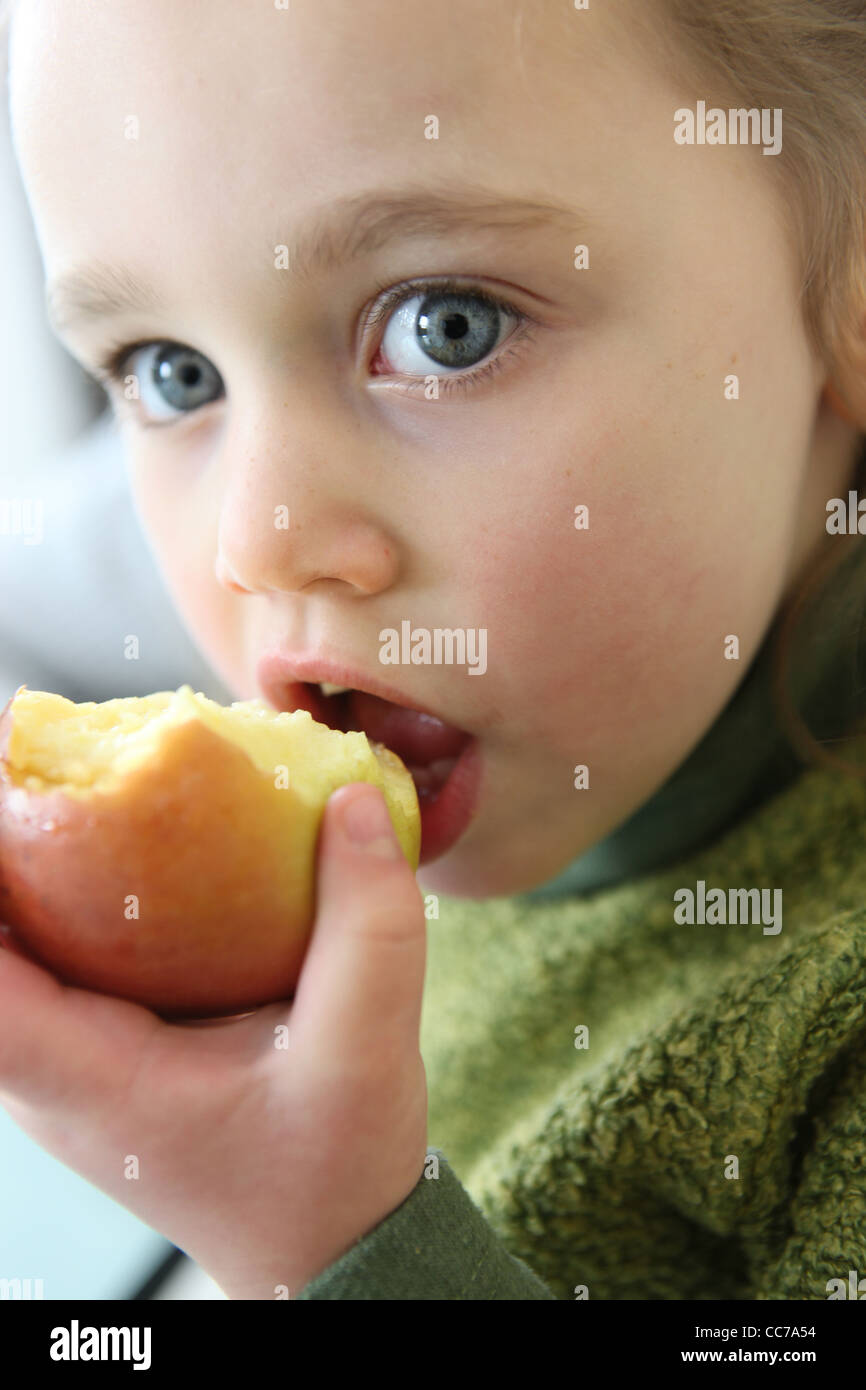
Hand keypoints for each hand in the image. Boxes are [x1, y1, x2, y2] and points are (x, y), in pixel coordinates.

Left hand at [0, 781, 428, 1297]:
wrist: (329, 1247)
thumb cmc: (329, 1173)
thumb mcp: (363, 1052)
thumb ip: (369, 926)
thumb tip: (351, 801)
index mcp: (88, 1080)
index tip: (3, 771)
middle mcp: (54, 1071)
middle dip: (3, 838)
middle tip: (31, 742)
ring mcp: (70, 1059)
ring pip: (11, 940)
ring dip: (26, 855)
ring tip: (66, 765)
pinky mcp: (100, 1043)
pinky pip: (58, 947)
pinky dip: (70, 881)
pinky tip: (120, 826)